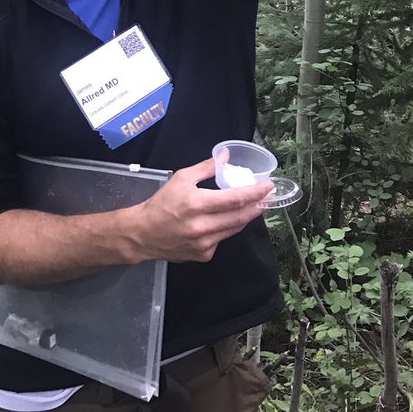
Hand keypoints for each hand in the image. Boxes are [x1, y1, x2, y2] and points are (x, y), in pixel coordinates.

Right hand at [132, 157, 273, 262]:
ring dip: (246, 216)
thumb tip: (226, 156)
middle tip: (269, 196)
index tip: (268, 186)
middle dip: (258, 205)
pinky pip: (222, 239)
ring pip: (234, 229)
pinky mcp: (204, 255)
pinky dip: (227, 228)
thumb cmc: (162, 203)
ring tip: (254, 205)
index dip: (255, 192)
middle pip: (240, 217)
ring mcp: (204, 244)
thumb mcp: (181, 178)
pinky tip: (224, 220)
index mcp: (197, 204)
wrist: (143, 234)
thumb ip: (207, 167)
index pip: (235, 199)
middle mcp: (203, 226)